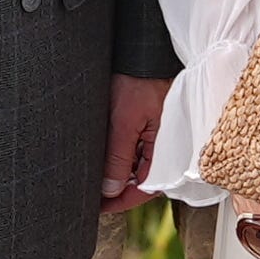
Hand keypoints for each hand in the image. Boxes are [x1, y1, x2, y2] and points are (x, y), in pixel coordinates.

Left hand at [102, 74, 173, 202]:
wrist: (145, 52)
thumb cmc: (140, 80)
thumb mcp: (124, 121)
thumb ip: (118, 157)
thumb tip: (110, 189)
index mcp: (167, 150)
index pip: (145, 189)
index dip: (120, 201)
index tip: (98, 206)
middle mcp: (166, 148)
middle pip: (141, 181)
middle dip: (117, 190)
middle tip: (91, 195)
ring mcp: (159, 138)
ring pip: (137, 167)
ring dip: (117, 174)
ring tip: (93, 178)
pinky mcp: (152, 128)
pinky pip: (137, 151)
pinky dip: (121, 158)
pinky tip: (104, 158)